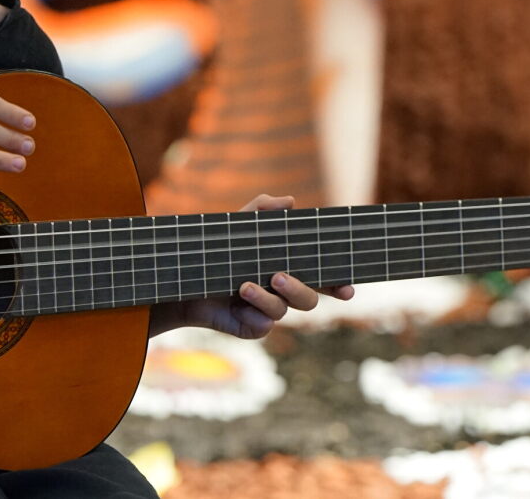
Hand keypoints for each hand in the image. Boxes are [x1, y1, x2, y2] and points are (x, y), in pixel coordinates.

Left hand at [149, 194, 354, 337]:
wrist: (180, 279)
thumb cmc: (214, 251)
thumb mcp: (236, 227)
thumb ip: (260, 211)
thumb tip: (289, 201)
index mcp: (286, 270)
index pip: (321, 279)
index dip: (338, 284)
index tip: (348, 288)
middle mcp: (281, 294)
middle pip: (309, 299)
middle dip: (300, 290)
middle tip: (277, 277)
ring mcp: (266, 312)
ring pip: (282, 311)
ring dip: (266, 299)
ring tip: (243, 286)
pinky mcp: (250, 327)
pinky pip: (262, 327)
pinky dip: (254, 315)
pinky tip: (238, 305)